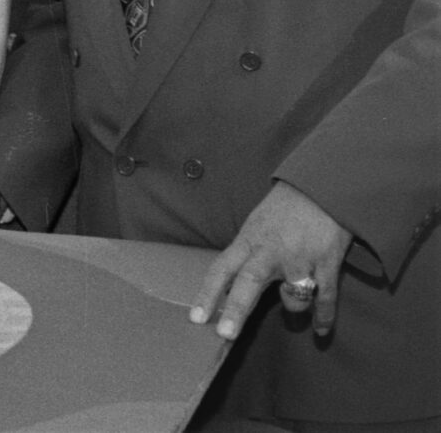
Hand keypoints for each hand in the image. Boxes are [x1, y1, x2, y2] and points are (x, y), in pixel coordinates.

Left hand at [189, 181, 352, 340]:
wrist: (320, 188)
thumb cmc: (282, 211)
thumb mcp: (254, 227)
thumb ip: (245, 256)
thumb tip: (228, 287)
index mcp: (248, 242)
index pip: (220, 269)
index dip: (207, 294)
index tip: (196, 317)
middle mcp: (270, 251)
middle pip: (248, 282)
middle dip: (236, 309)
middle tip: (225, 334)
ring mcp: (300, 258)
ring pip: (292, 297)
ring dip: (293, 307)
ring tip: (295, 304)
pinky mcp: (327, 262)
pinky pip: (325, 297)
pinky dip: (323, 316)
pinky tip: (320, 330)